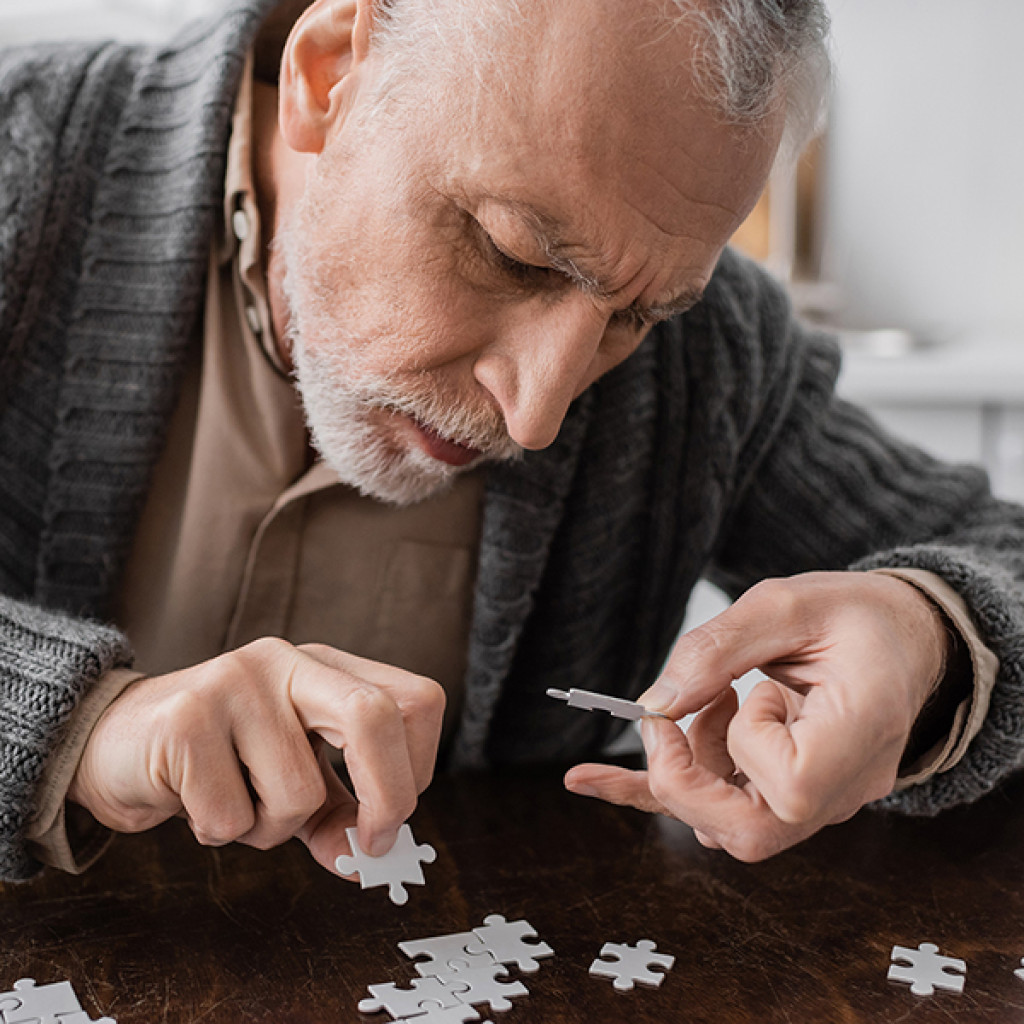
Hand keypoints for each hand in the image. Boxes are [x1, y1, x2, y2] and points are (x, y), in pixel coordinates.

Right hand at [69, 638, 444, 872]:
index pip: (416, 700)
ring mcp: (236, 682)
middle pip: (374, 716)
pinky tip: (195, 800)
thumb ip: (338, 816)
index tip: (390, 819)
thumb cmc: (219, 762)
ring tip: (236, 803)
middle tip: (372, 845)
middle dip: (388, 797)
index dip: (417, 767)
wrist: (116, 743)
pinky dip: (221, 831)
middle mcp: (288, 661)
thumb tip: (372, 858)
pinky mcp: (186, 719)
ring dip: (271, 829)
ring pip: (299, 792)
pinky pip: (234, 816)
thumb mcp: (292, 784)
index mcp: (327, 667)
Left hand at [563, 572, 948, 859]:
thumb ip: (718, 648)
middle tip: (658, 720)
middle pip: (749, 831)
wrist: (905, 637)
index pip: (791, 785)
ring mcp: (820, 799)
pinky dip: (664, 783)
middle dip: (681, 780)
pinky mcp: (793, 793)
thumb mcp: (787, 604)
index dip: (738, 747)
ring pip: (727, 822)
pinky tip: (594, 778)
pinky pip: (724, 806)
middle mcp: (845, 787)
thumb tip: (655, 701)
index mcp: (864, 736)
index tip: (723, 693)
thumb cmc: (859, 615)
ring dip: (687, 765)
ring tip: (707, 696)